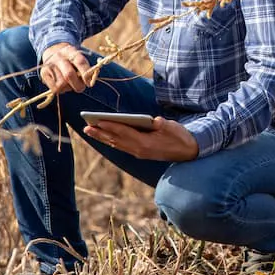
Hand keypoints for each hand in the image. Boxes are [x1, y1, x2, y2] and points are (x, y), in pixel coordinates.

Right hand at [39, 42, 92, 94]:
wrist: (53, 50)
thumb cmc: (70, 59)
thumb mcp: (78, 57)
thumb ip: (85, 68)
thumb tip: (89, 81)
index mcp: (71, 51)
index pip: (80, 62)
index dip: (86, 74)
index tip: (89, 83)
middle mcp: (59, 57)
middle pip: (69, 74)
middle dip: (77, 85)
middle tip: (81, 87)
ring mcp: (50, 65)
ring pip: (61, 84)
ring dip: (69, 87)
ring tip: (70, 83)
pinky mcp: (43, 73)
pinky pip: (54, 88)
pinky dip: (61, 89)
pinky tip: (62, 84)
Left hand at [83, 116, 199, 161]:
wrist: (188, 151)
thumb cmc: (180, 136)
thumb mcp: (173, 128)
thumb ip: (163, 125)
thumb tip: (155, 121)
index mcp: (146, 144)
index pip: (125, 133)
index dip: (111, 127)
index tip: (99, 121)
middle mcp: (139, 150)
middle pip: (116, 140)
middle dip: (101, 133)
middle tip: (86, 127)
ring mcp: (139, 153)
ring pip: (117, 144)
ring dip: (103, 138)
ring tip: (90, 131)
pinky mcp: (140, 153)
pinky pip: (122, 146)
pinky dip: (111, 141)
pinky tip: (104, 136)